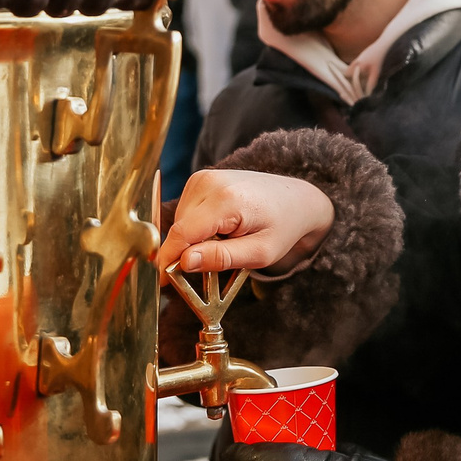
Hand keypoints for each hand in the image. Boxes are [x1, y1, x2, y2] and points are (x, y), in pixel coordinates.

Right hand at [158, 170, 334, 275]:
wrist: (297, 199)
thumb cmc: (284, 226)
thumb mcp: (260, 252)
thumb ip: (221, 257)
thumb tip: (183, 262)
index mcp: (227, 199)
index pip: (182, 233)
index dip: (168, 260)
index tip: (163, 283)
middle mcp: (211, 182)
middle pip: (179, 228)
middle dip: (187, 252)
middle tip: (213, 266)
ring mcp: (204, 177)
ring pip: (180, 221)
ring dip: (194, 240)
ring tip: (225, 242)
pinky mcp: (201, 179)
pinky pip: (186, 212)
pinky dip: (197, 227)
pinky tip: (220, 230)